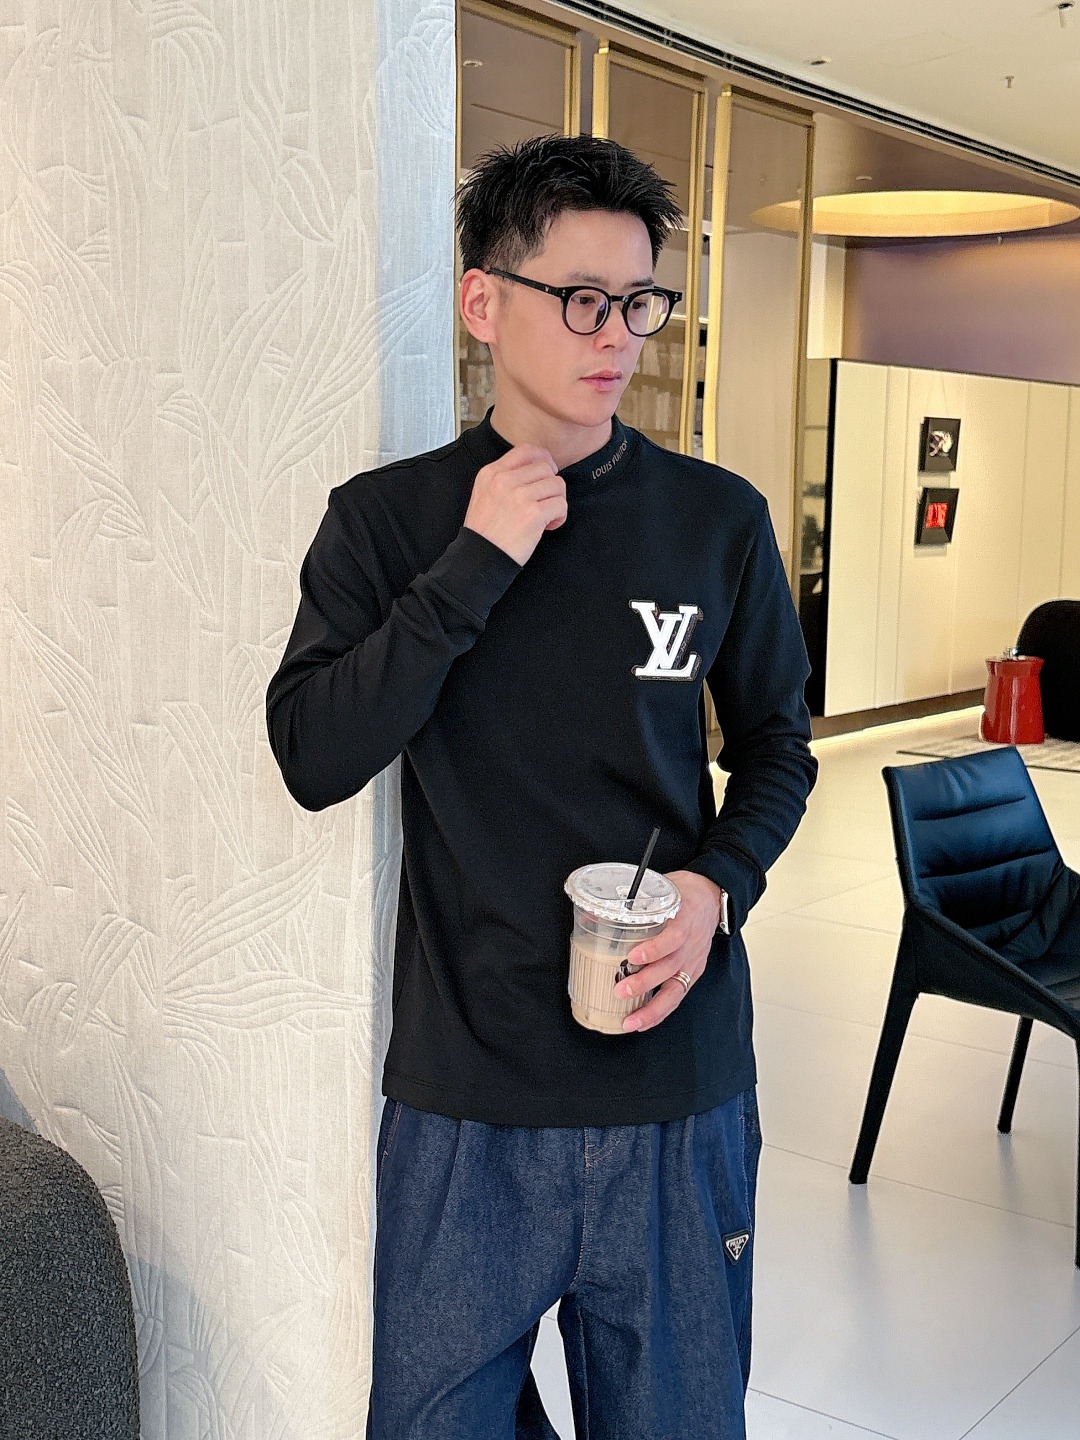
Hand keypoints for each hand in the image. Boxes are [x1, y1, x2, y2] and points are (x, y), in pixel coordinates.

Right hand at [462, 445, 567, 565]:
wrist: (479, 558)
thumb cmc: (484, 532)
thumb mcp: (484, 494)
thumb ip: (505, 479)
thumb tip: (535, 471)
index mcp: (491, 473)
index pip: (526, 450)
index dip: (543, 459)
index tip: (548, 472)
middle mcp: (505, 480)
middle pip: (546, 468)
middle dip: (551, 486)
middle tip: (544, 504)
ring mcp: (519, 496)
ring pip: (557, 484)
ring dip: (556, 501)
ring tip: (545, 517)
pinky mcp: (533, 514)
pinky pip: (561, 504)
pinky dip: (559, 517)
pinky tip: (547, 526)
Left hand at [614, 871, 722, 1033]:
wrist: (711, 899)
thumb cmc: (682, 894)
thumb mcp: (660, 889)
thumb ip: (631, 903)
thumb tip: (590, 914)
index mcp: (685, 919)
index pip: (673, 937)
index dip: (654, 948)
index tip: (633, 956)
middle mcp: (690, 945)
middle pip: (670, 967)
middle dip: (644, 982)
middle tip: (620, 990)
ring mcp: (692, 961)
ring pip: (675, 989)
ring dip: (651, 1008)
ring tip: (630, 1021)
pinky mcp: (693, 973)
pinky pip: (677, 996)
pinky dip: (660, 1012)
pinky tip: (643, 1023)